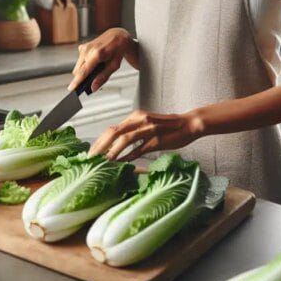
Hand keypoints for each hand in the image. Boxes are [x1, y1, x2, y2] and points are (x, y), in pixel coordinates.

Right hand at [67, 28, 134, 92]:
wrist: (116, 36)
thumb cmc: (117, 50)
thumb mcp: (114, 65)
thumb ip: (103, 77)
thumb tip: (93, 87)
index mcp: (97, 54)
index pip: (84, 71)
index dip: (76, 81)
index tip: (71, 89)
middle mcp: (88, 50)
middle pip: (78, 71)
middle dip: (82, 78)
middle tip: (92, 80)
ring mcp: (83, 47)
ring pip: (78, 67)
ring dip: (84, 71)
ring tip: (96, 68)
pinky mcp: (82, 47)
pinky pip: (80, 61)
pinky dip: (85, 64)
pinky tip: (94, 61)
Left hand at [89, 109, 203, 161]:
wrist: (189, 124)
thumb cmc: (167, 127)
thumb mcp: (146, 126)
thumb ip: (132, 134)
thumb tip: (116, 148)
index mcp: (135, 117)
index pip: (111, 128)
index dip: (99, 141)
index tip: (91, 152)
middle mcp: (139, 120)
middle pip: (113, 132)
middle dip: (100, 146)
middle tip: (91, 158)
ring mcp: (148, 129)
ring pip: (124, 139)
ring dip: (112, 151)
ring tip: (103, 162)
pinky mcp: (157, 139)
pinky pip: (139, 149)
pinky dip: (129, 156)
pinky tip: (121, 163)